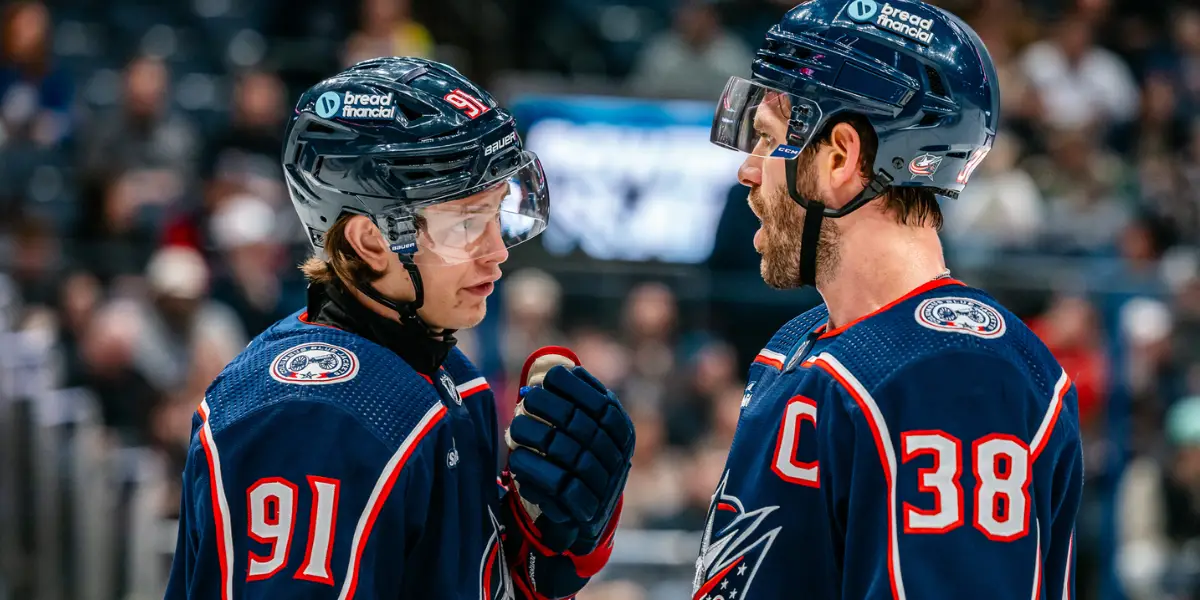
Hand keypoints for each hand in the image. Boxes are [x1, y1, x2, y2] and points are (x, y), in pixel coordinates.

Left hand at [506, 364, 634, 553]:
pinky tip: (516, 460)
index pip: (601, 404)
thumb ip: (581, 400)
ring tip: (514, 430)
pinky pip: (555, 486)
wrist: (589, 510)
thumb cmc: (582, 455)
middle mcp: (617, 458)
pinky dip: (532, 470)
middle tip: (526, 400)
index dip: (574, 388)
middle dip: (548, 406)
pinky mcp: (583, 509)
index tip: (548, 378)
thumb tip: (562, 370)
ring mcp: (602, 485)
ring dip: (534, 436)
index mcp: (622, 433)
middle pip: (580, 425)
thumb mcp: (592, 426)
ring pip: (564, 453)